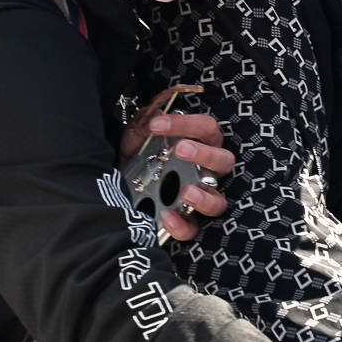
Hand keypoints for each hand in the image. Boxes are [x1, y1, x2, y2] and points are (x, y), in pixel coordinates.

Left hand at [122, 86, 232, 242]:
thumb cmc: (137, 161)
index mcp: (199, 146)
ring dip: (205, 196)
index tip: (157, 125)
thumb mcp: (135, 140)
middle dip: (205, 154)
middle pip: (224, 161)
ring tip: (186, 191)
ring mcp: (200, 199)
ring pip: (219, 201)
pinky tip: (167, 215)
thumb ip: (143, 126)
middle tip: (181, 150)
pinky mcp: (187, 222)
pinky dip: (182, 225)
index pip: (206, 128)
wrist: (117, 191)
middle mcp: (206, 172)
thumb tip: (154, 113)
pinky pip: (194, 228)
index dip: (186, 123)